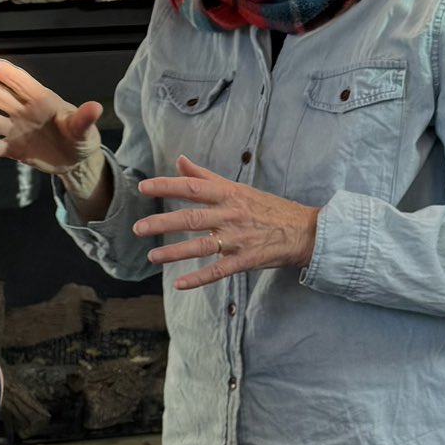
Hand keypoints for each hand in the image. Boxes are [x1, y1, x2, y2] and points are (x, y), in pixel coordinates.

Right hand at [0, 56, 103, 185]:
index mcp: (42, 100)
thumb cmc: (81, 137)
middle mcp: (24, 111)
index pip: (21, 83)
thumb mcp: (85, 130)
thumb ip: (84, 119)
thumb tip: (95, 108)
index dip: (6, 73)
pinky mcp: (13, 149)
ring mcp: (16, 129)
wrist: (76, 160)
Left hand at [134, 155, 320, 290]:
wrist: (306, 231)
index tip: (144, 187)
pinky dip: (198, 279)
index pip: (192, 186)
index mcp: (229, 194)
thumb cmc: (269, 209)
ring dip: (174, 252)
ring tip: (152, 257)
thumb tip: (180, 160)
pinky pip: (218, 271)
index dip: (167, 186)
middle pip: (191, 217)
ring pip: (200, 245)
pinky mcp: (246, 260)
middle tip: (138, 228)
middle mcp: (231, 214)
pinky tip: (179, 283)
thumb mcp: (239, 188)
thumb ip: (206, 176)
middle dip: (162, 222)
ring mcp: (238, 238)